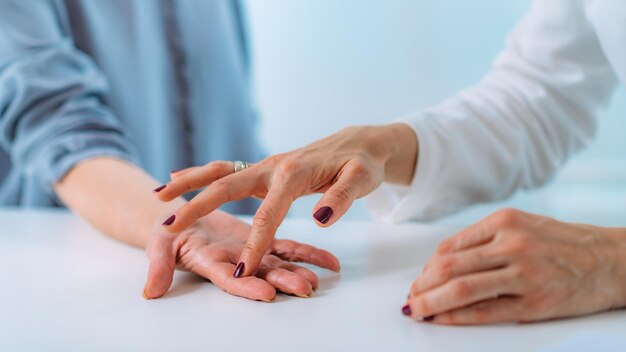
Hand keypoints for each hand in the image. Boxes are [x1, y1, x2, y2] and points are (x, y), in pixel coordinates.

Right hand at [142, 210, 340, 300]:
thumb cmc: (165, 229)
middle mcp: (234, 261)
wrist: (179, 216)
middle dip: (282, 281)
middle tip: (305, 289)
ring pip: (279, 262)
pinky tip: (330, 263)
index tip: (266, 294)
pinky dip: (308, 254)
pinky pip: (288, 247)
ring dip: (299, 270)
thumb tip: (150, 292)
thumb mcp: (157, 243)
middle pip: (261, 273)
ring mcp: (250, 251)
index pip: (230, 278)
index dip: (246, 285)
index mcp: (210, 260)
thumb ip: (159, 264)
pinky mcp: (262, 239)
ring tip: (320, 279)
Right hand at [154, 123, 417, 276]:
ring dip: (191, 185)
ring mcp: (267, 168)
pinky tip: (179, 179)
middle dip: (197, 206)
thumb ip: (341, 198)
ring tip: (160, 195)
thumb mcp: (361, 178)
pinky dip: (202, 176)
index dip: (256, 245)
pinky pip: (229, 173)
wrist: (360, 141)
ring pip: (222, 176)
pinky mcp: (267, 172)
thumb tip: (321, 221)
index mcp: (293, 174)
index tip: (242, 272)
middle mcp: (273, 168)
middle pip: (227, 187)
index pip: (269, 215)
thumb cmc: (363, 162)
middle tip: (168, 226)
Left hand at [402, 209, 625, 324]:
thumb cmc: (563, 243)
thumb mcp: (523, 226)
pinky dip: (458, 317)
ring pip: (462, 288)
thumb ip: (485, 240)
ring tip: (417, 311)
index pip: (451, 246)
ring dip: (432, 302)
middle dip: (422, 286)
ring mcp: (525, 274)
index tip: (419, 280)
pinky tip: (443, 320)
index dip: (427, 267)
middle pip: (449, 267)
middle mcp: (513, 243)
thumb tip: (442, 263)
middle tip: (410, 299)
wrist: (612, 261)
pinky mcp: (536, 303)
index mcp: (504, 221)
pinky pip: (486, 311)